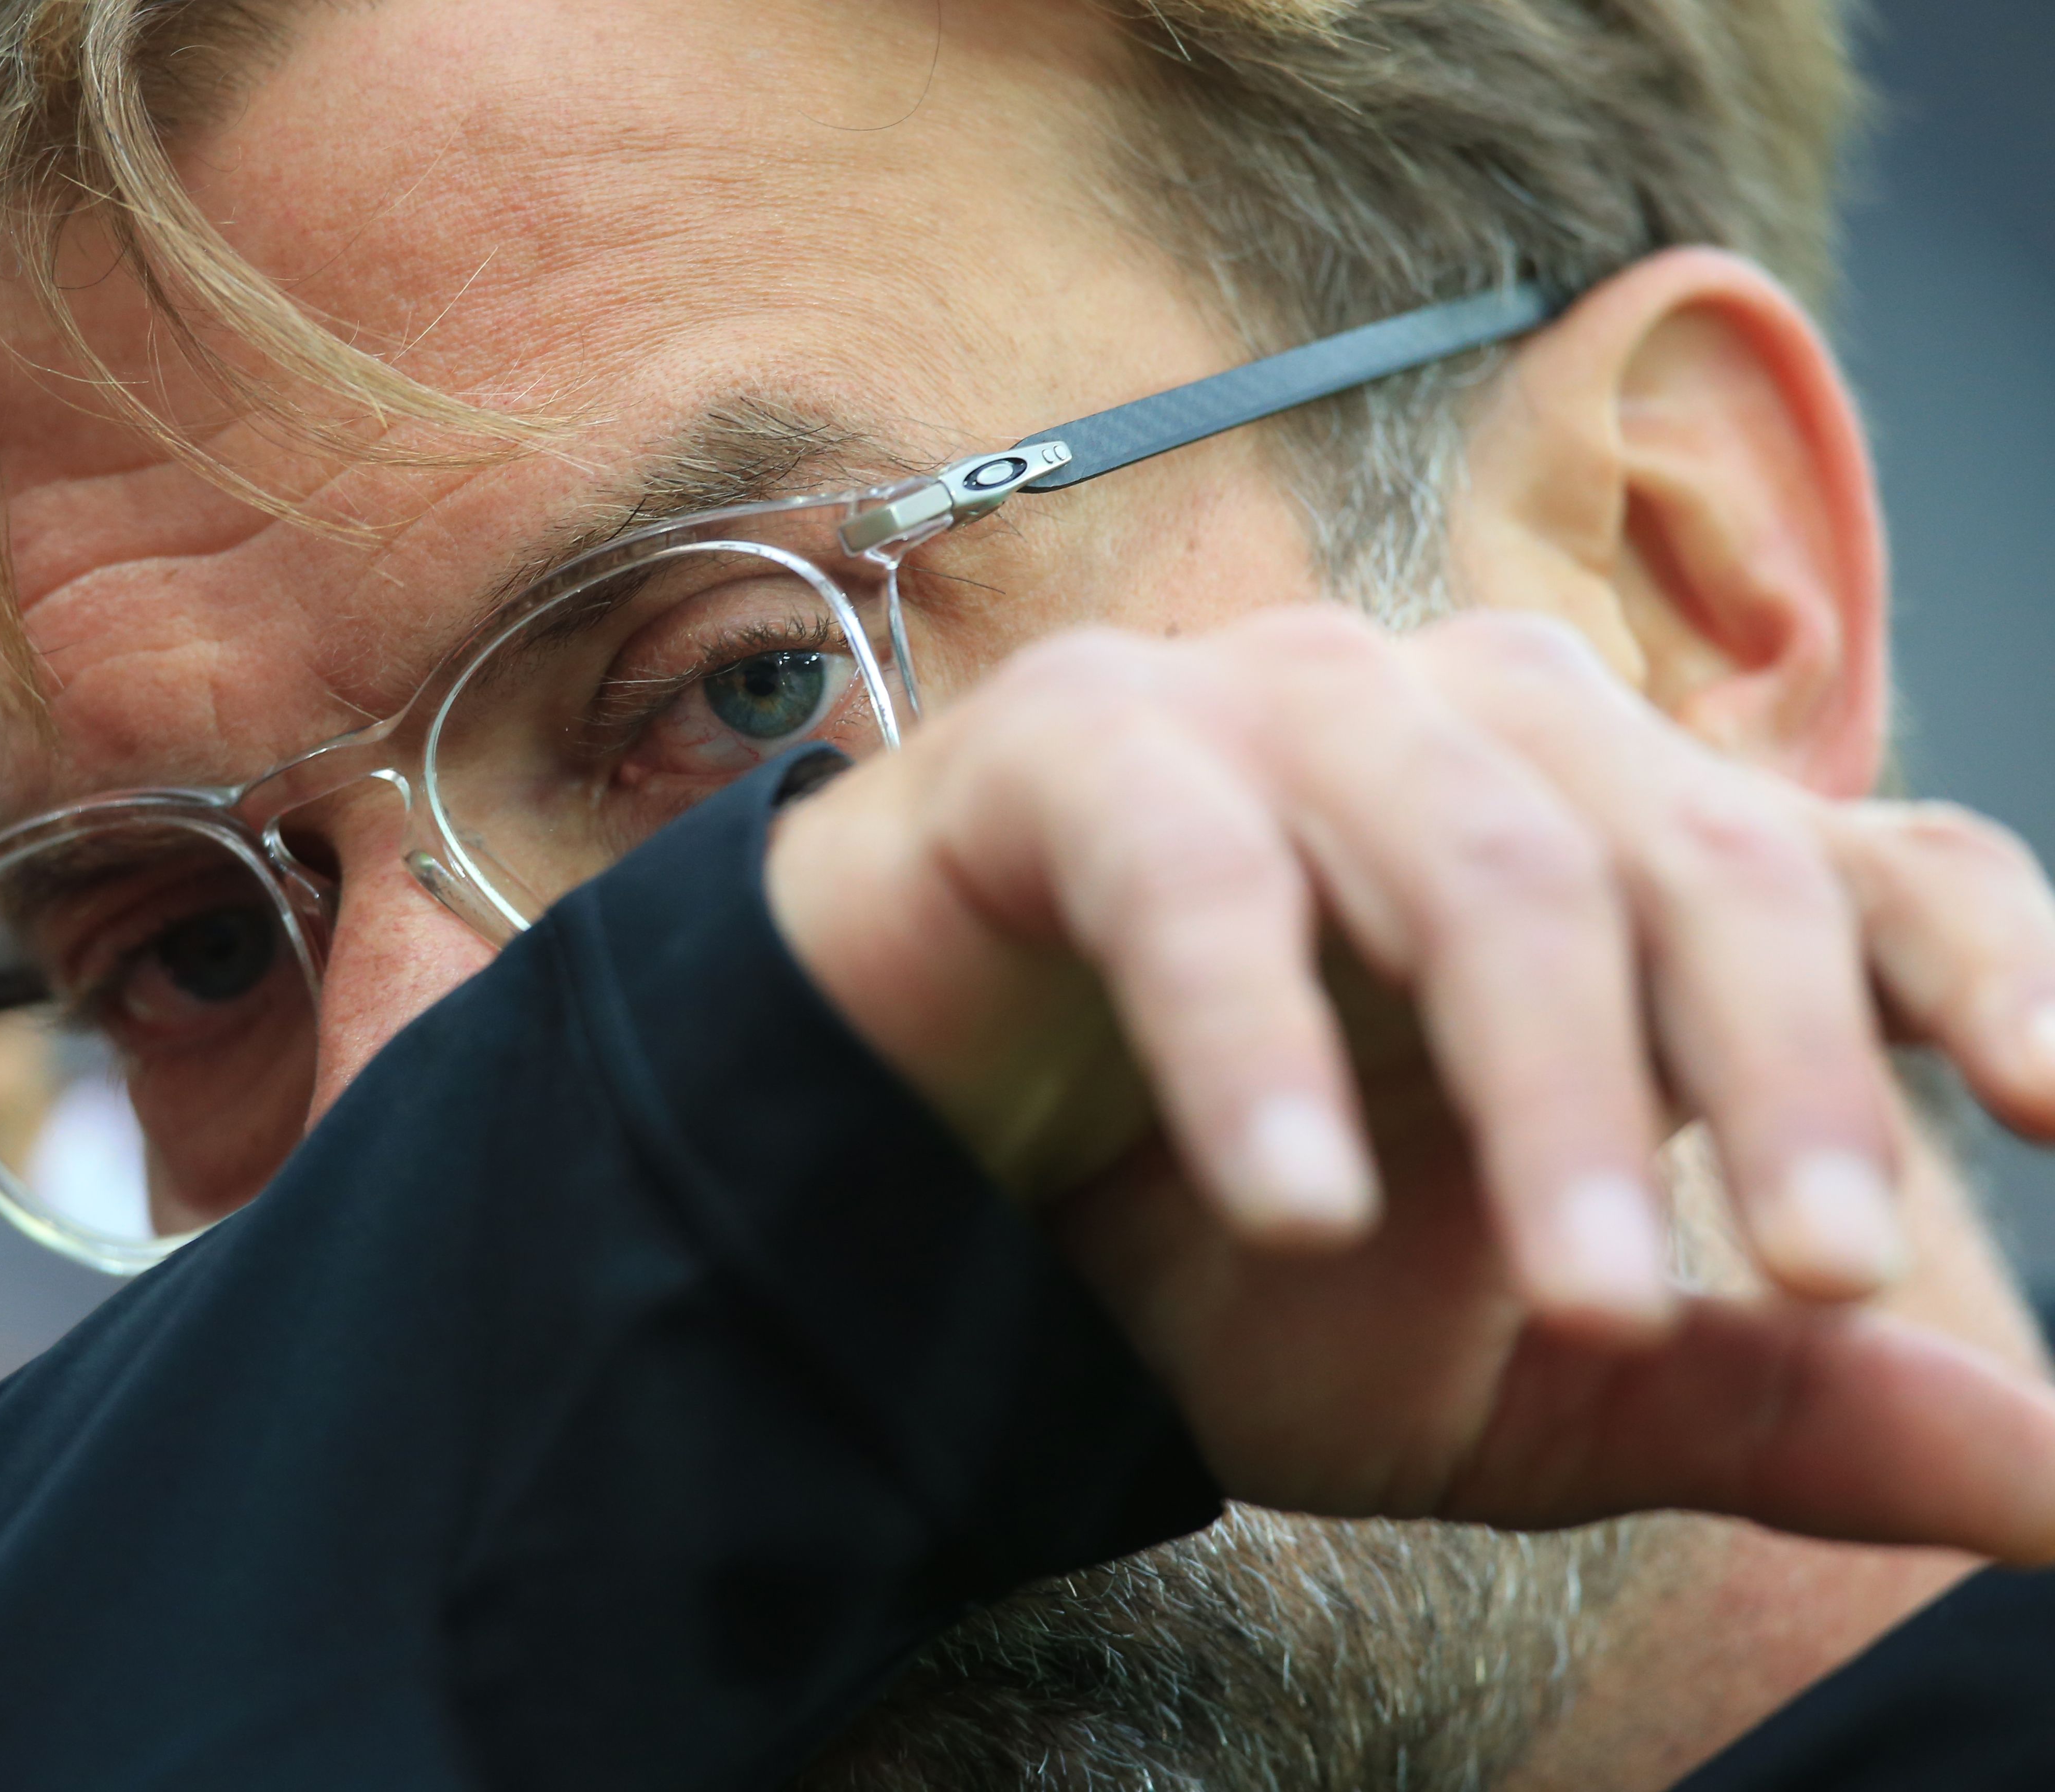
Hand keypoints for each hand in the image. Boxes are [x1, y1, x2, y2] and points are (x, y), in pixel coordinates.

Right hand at [765, 606, 2054, 1556]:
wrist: (932, 1212)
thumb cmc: (1221, 1250)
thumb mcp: (1513, 1373)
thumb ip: (1763, 1404)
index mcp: (1613, 855)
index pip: (1853, 862)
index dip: (1978, 965)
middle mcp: (1473, 737)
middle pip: (1693, 851)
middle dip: (1777, 1076)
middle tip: (1829, 1283)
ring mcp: (1273, 716)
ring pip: (1476, 853)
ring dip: (1548, 1086)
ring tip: (1579, 1304)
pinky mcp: (1078, 747)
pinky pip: (1195, 871)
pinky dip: (1252, 1042)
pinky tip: (1290, 1210)